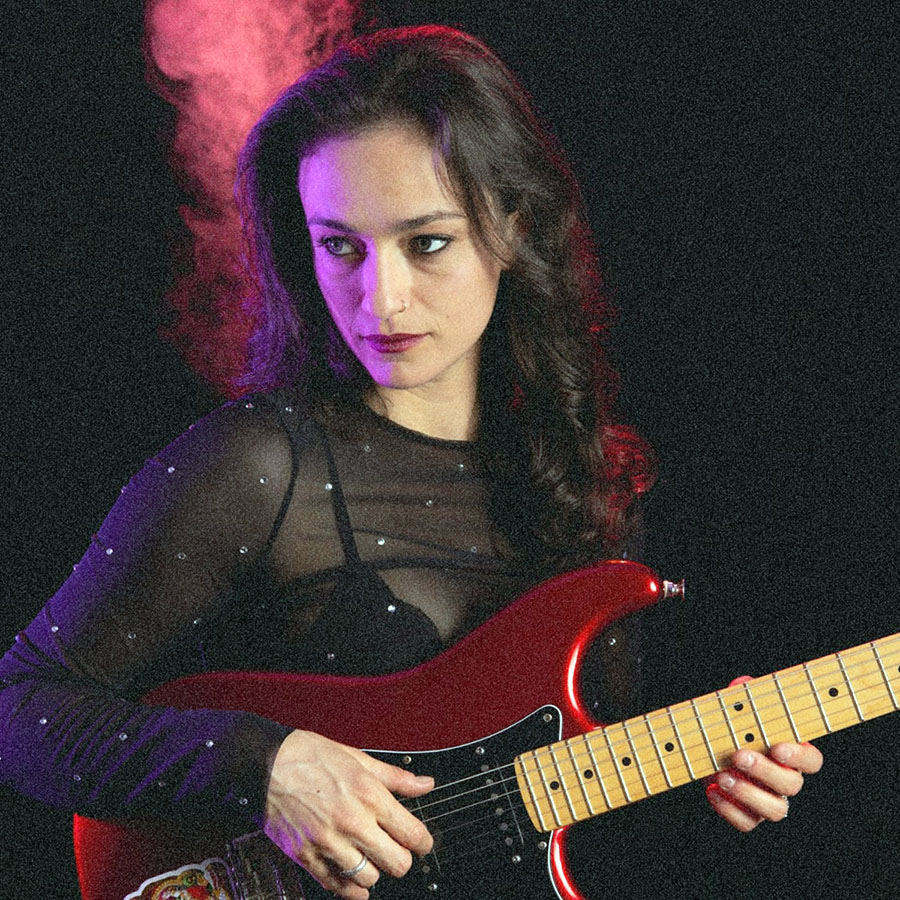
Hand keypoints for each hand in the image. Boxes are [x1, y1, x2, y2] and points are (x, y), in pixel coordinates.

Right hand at [264, 730, 433, 899]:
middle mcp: (352, 822)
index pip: (413, 834)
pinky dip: (349, 888)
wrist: (265, 764)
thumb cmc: (309, 756)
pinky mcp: (307, 857)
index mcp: (369, 795)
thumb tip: (424, 784)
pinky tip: (353, 880)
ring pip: (369, 878)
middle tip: (396, 849)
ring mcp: (328, 843)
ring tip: (369, 856)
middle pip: (397, 863)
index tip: (422, 842)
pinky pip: (337, 886)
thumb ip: (396, 777)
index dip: (424, 842)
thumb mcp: (358, 758)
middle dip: (402, 857)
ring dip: (374, 870)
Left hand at [705, 678, 823, 831]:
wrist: (707, 750)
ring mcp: (769, 800)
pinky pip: (746, 823)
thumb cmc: (730, 727)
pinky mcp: (748, 815)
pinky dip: (728, 810)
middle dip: (765, 771)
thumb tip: (742, 684)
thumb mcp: (734, 709)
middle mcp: (785, 780)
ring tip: (722, 775)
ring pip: (774, 811)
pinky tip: (711, 789)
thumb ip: (742, 697)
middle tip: (739, 755)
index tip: (778, 747)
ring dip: (747, 794)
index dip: (799, 756)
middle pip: (791, 785)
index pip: (812, 760)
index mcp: (791, 753)